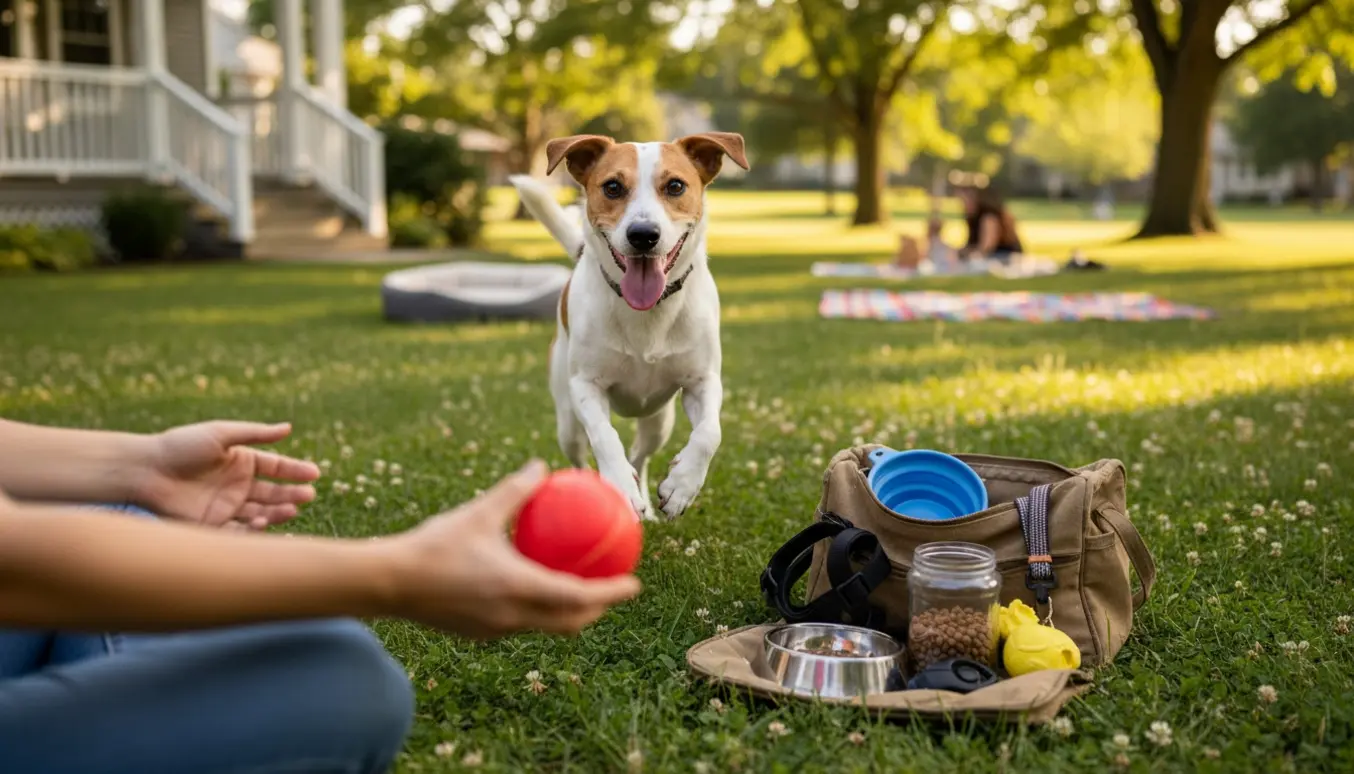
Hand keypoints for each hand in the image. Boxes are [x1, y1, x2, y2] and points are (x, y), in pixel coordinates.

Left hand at [138, 421, 320, 529]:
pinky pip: (239, 530)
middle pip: (272, 492)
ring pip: (260, 511)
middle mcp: (237, 485)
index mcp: (241, 461)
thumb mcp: (221, 434)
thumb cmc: (180, 446)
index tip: (314, 474)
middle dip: (292, 494)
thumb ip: (255, 434)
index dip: (295, 471)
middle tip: (308, 496)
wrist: (144, 470)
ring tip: (292, 509)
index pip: (275, 467)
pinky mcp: (212, 524)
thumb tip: (288, 428)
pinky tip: (262, 521)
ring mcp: (226, 506)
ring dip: (278, 511)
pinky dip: (254, 529)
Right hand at [387, 461, 640, 638]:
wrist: (389, 582)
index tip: (635, 584)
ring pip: (546, 626)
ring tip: (578, 591)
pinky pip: (521, 623)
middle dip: (597, 610)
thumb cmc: (434, 544)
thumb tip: (540, 466)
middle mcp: (513, 615)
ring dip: (568, 614)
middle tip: (612, 590)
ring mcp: (497, 629)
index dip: (611, 594)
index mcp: (519, 587)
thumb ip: (514, 491)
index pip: (579, 597)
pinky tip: (530, 590)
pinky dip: (538, 612)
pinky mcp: (480, 633)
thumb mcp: (479, 511)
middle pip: (570, 622)